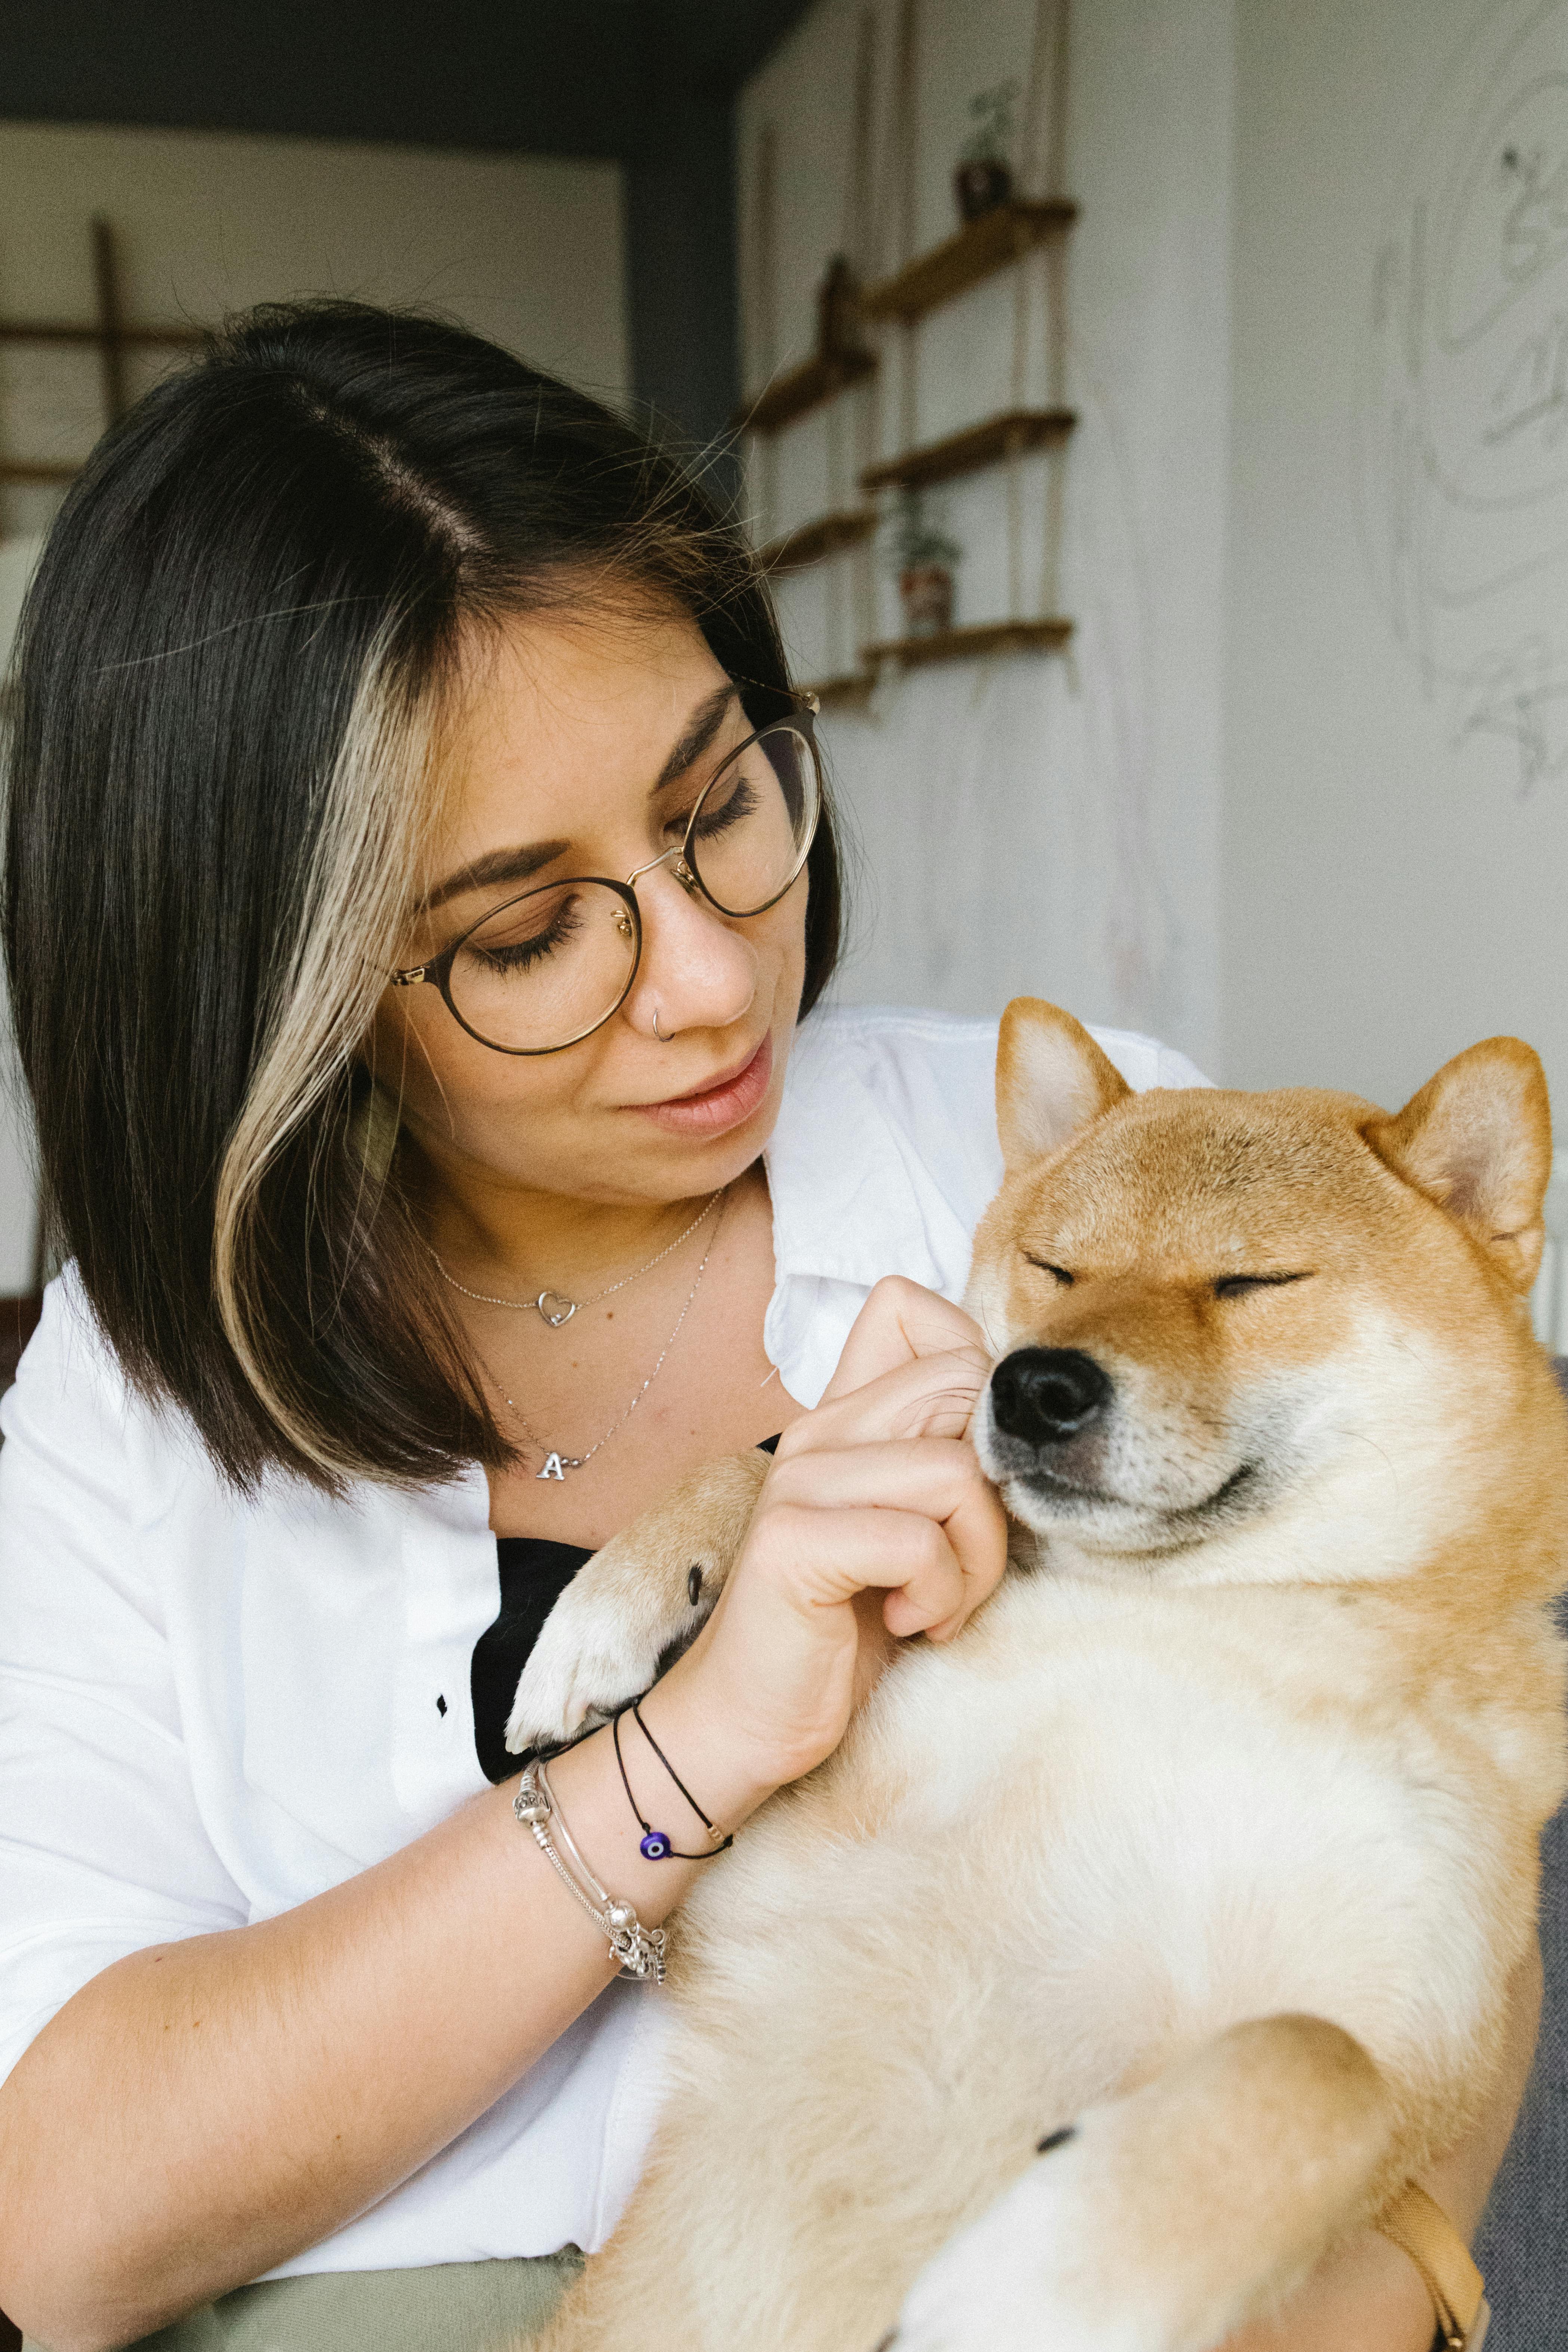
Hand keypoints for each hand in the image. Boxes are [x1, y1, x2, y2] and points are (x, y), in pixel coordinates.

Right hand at [667, 1277, 1007, 1790]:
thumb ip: (937, 1457)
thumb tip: (1017, 1415)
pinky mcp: (795, 1541)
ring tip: (936, 1603)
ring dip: (975, 1557)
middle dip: (998, 1484)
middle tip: (966, 1558)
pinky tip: (906, 1623)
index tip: (974, 1464)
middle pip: (961, 1382)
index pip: (910, 1308)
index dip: (974, 1369)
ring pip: (956, 1471)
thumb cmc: (843, 1627)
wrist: (749, 1718)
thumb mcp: (903, 1526)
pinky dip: (937, 1595)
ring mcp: (801, 1480)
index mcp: (840, 1414)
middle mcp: (817, 1429)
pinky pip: (918, 1541)